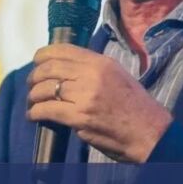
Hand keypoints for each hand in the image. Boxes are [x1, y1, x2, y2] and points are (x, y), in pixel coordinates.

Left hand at [25, 44, 172, 162]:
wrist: (150, 134)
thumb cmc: (136, 108)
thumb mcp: (118, 76)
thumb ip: (94, 70)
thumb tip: (66, 70)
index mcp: (102, 62)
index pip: (62, 50)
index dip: (42, 56)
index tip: (37, 63)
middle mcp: (92, 75)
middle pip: (49, 68)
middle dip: (34, 77)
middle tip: (32, 86)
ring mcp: (85, 96)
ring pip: (44, 89)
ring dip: (33, 96)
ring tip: (33, 102)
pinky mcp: (80, 117)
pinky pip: (47, 110)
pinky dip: (35, 112)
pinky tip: (34, 115)